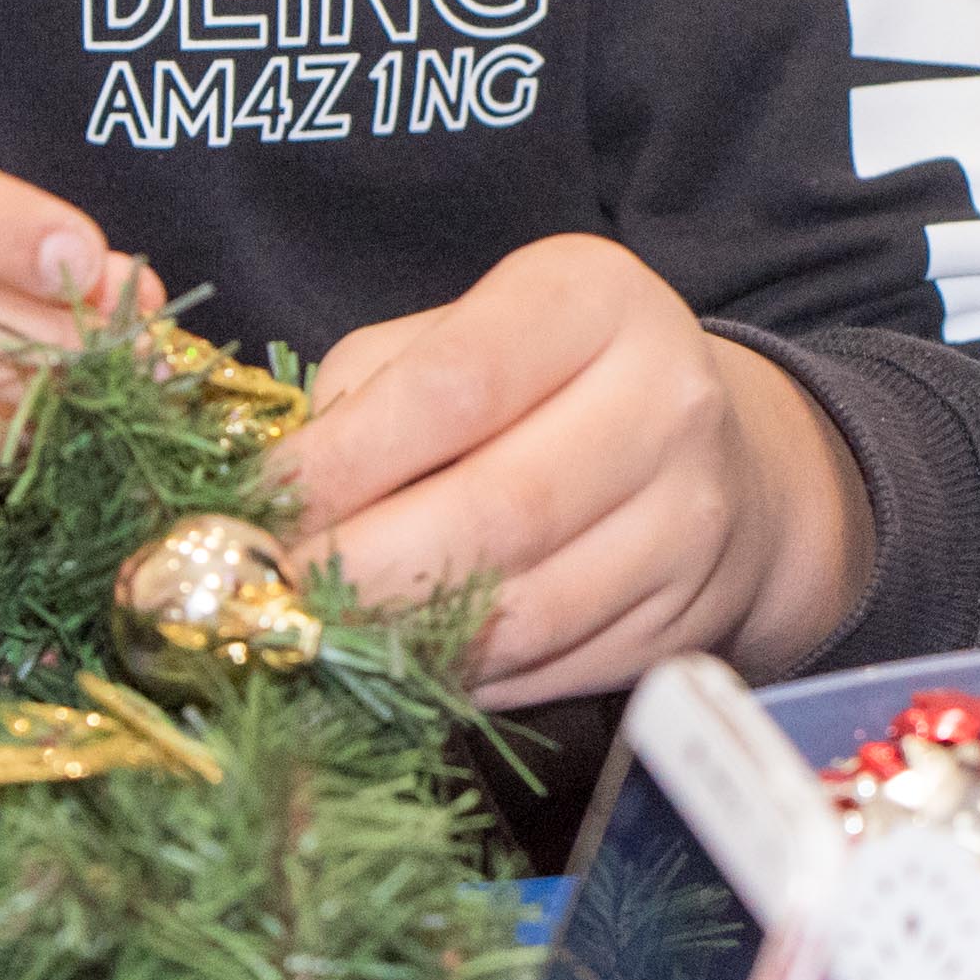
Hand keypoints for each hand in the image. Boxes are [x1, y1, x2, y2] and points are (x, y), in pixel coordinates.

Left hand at [263, 234, 869, 703]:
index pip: (457, 384)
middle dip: (364, 567)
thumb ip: (369, 392)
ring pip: (528, 608)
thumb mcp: (463, 334)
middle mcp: (666, 398)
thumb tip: (279, 500)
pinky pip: (555, 668)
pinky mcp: (687, 618)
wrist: (716, 459)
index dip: (346, 460)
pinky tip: (407, 663)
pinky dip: (464, 680)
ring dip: (405, 638)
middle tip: (275, 596)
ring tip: (325, 636)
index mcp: (594, 298)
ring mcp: (692, 517)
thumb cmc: (546, 384)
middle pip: (499, 508)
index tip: (262, 507)